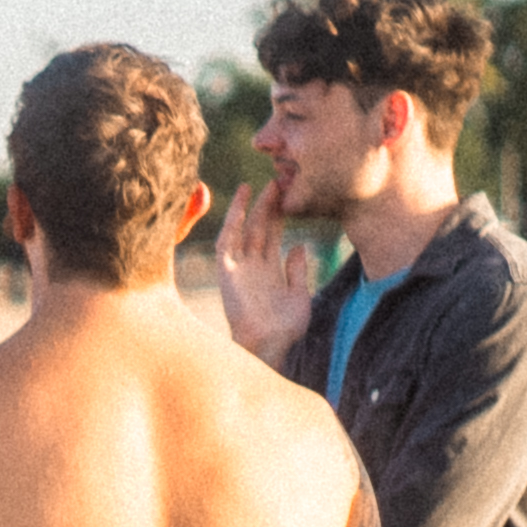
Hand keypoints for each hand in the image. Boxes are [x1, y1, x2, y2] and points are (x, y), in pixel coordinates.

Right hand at [216, 179, 319, 369]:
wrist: (268, 345)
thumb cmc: (285, 328)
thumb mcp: (300, 295)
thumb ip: (298, 270)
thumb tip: (299, 245)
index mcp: (269, 270)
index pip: (272, 234)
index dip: (279, 214)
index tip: (289, 193)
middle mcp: (252, 266)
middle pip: (258, 228)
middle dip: (266, 205)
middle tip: (276, 180)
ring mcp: (239, 268)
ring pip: (243, 231)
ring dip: (247, 209)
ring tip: (254, 186)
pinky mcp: (226, 272)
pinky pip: (227, 243)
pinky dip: (231, 224)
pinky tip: (239, 207)